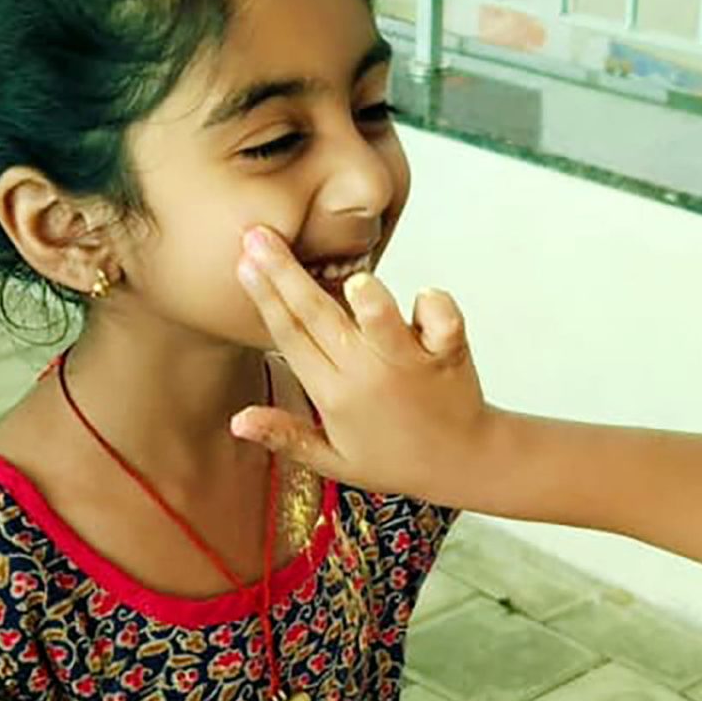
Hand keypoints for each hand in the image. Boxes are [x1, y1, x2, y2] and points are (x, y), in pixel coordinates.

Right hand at [232, 228, 497, 505]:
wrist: (465, 465)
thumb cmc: (396, 458)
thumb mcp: (334, 460)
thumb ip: (285, 435)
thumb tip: (236, 420)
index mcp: (332, 395)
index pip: (289, 337)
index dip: (264, 297)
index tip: (243, 261)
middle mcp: (365, 373)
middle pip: (317, 314)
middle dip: (284, 273)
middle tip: (259, 235)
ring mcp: (407, 361)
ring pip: (379, 314)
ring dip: (366, 292)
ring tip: (356, 278)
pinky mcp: (447, 352)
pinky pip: (439, 315)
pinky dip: (433, 303)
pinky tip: (424, 301)